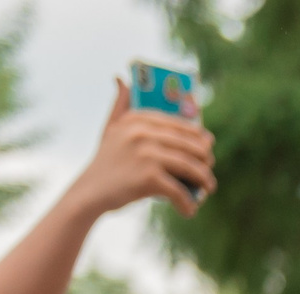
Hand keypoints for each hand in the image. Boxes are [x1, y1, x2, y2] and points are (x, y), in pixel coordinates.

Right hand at [72, 83, 217, 217]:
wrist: (90, 191)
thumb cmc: (106, 162)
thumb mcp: (111, 129)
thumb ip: (120, 105)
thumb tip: (120, 78)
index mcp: (137, 119)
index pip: (180, 124)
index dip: (198, 137)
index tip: (208, 146)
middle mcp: (142, 133)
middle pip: (190, 145)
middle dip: (205, 161)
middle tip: (209, 174)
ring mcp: (147, 154)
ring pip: (191, 167)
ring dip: (204, 181)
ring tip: (207, 189)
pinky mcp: (149, 177)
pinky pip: (180, 190)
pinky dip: (188, 203)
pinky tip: (189, 210)